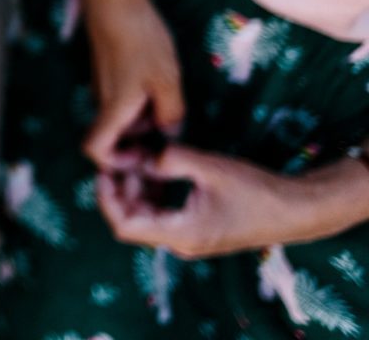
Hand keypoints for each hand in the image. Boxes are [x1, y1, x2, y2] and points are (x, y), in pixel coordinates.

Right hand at [81, 0, 184, 169]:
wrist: (114, 0)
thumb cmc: (141, 40)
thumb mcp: (167, 80)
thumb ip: (172, 114)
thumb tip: (170, 135)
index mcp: (114, 110)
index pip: (96, 151)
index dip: (115, 163)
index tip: (143, 156)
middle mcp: (103, 103)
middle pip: (115, 138)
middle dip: (140, 141)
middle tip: (170, 129)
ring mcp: (103, 87)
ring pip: (121, 118)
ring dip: (143, 120)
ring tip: (170, 100)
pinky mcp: (108, 73)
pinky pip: (122, 100)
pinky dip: (140, 102)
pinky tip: (161, 82)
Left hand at [97, 145, 325, 258]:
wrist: (297, 210)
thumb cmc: (257, 190)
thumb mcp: (211, 167)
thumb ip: (172, 159)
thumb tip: (143, 157)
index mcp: (180, 233)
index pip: (125, 226)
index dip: (107, 199)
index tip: (103, 172)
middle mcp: (180, 242)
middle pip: (132, 221)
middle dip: (121, 190)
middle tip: (121, 159)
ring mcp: (189, 238)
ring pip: (147, 217)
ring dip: (137, 190)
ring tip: (138, 159)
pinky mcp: (197, 229)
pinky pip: (163, 214)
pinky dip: (154, 193)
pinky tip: (156, 169)